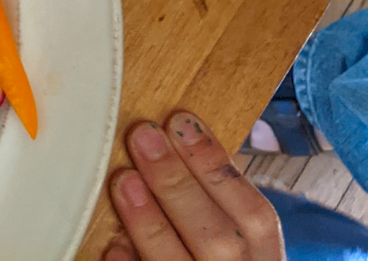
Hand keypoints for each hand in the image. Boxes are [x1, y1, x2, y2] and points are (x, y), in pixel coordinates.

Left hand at [104, 111, 283, 260]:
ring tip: (123, 179)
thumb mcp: (234, 240)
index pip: (256, 216)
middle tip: (143, 136)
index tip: (179, 121)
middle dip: (177, 184)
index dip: (217, 165)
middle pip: (219, 240)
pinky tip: (111, 247)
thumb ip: (211, 204)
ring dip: (150, 223)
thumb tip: (169, 141)